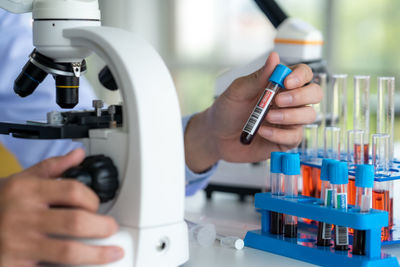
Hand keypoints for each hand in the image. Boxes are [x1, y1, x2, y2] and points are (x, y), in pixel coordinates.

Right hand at [0, 149, 123, 266]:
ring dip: (96, 254)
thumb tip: (78, 154)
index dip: (92, 199)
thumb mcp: (20, 180)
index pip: (71, 191)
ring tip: (112, 252)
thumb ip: (52, 167)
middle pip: (75, 221)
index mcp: (27, 191)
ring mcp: (19, 244)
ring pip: (68, 252)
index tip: (97, 206)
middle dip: (102, 226)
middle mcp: (23, 217)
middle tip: (111, 228)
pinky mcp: (15, 265)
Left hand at [185, 52, 321, 171]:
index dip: (300, 76)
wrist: (216, 137)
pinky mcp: (285, 140)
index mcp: (279, 84)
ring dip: (289, 116)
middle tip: (279, 100)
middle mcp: (289, 101)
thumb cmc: (226, 110)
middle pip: (314, 93)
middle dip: (301, 96)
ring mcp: (289, 121)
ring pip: (308, 115)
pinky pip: (295, 137)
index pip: (303, 74)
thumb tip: (274, 57)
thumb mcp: (238, 91)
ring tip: (267, 117)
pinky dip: (279, 134)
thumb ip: (258, 77)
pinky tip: (263, 132)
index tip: (287, 82)